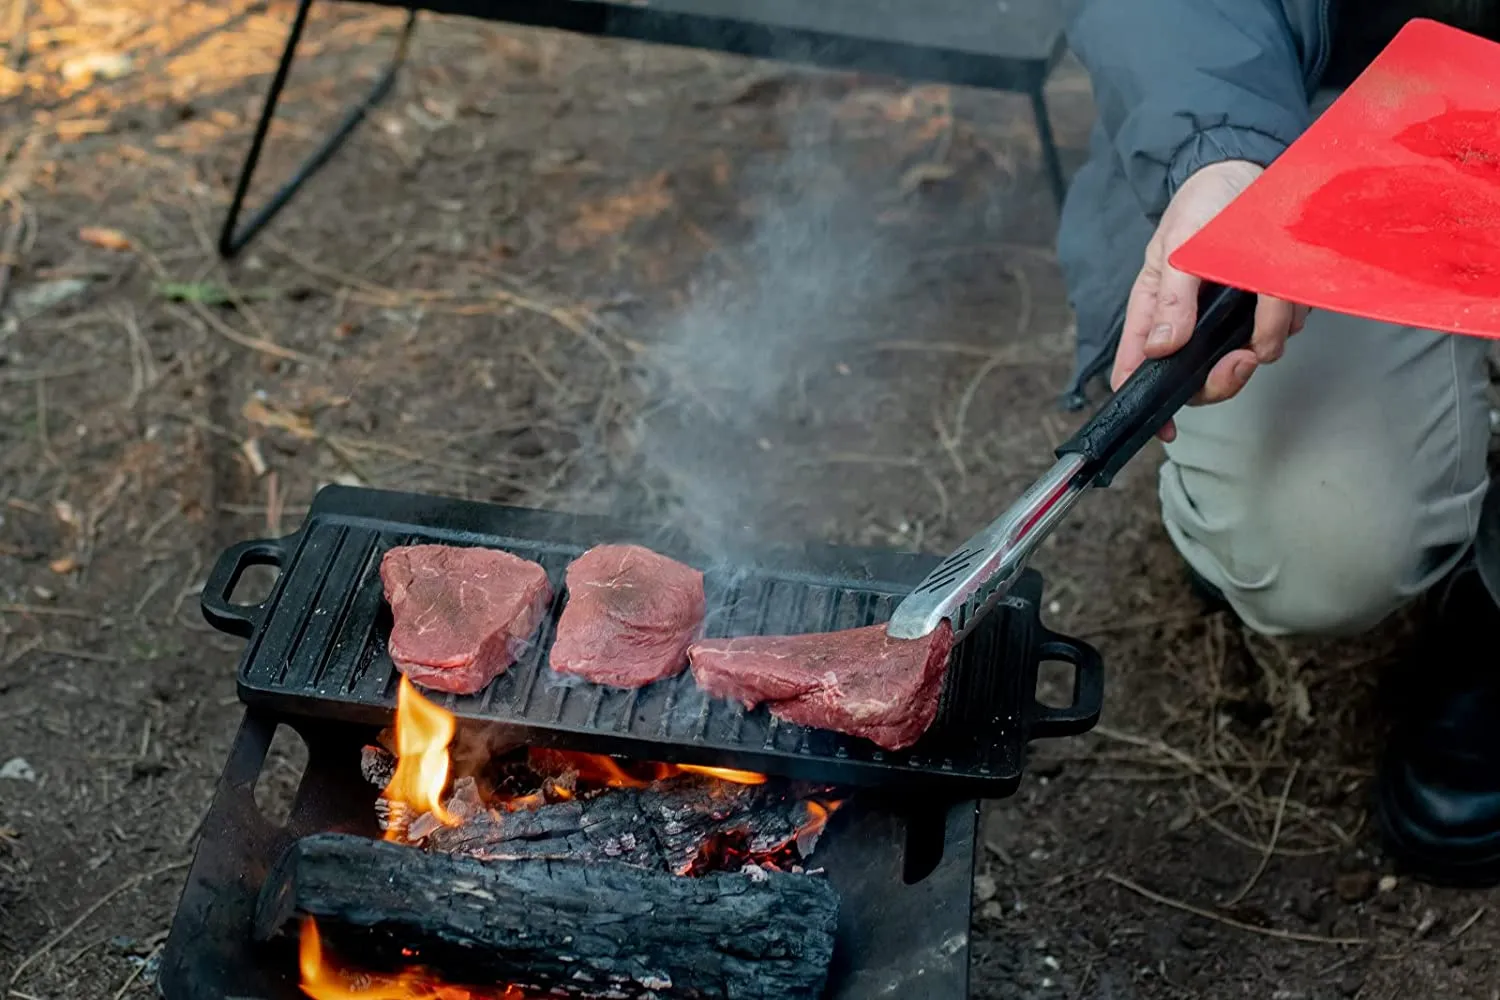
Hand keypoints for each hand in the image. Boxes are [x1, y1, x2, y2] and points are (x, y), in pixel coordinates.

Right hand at [1111, 159, 1308, 441]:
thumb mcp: (1179, 245)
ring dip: (1268, 332)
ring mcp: (1229, 321)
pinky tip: (1285, 286)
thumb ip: (1170, 298)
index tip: (1165, 429)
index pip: (1138, 371)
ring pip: (1250, 357)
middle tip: (1244, 358)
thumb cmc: (1202, 206)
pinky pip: (1282, 331)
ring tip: (1272, 293)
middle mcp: (1190, 326)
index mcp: (1155, 314)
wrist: (1250, 173)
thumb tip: (1159, 348)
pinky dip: (1289, 313)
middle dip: (1226, 378)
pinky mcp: (1265, 310)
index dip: (1147, 407)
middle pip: (1201, 382)